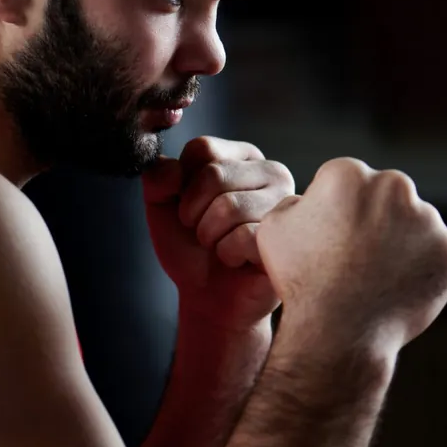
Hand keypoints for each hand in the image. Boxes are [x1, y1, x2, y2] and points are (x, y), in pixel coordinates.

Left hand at [142, 137, 295, 330]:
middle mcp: (272, 172)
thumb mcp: (160, 206)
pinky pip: (244, 237)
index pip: (203, 148)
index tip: (189, 207)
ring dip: (210, 236)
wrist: (208, 297)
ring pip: (229, 206)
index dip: (182, 185)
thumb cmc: (190, 247)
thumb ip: (156, 178)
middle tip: (204, 233)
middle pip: (214, 174)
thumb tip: (172, 169)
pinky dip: (228, 254)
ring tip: (221, 246)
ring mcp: (286, 203)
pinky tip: (239, 261)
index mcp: (243, 157)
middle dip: (194, 213)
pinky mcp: (290, 234)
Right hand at [257, 158, 446, 356]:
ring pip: (415, 225)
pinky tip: (397, 288)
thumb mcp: (274, 228)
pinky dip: (422, 269)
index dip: (338, 213)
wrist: (338, 332)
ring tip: (376, 277)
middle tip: (357, 259)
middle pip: (387, 198)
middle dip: (376, 220)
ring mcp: (428, 219)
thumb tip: (309, 201)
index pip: (349, 184)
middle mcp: (394, 186)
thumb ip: (295, 203)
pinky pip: (436, 255)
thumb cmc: (301, 280)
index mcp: (351, 173)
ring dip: (401, 243)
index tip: (332, 241)